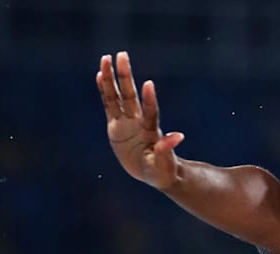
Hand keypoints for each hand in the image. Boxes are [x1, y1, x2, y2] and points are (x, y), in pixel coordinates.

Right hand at [96, 51, 184, 189]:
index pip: (150, 113)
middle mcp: (138, 122)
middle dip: (125, 76)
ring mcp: (127, 122)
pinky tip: (100, 75)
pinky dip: (104, 91)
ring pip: (117, 96)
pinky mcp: (116, 126)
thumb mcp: (163, 164)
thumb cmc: (161, 170)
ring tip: (107, 58)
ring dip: (112, 78)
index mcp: (150, 132)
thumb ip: (166, 150)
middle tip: (122, 55)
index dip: (149, 100)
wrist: (153, 172)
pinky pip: (109, 105)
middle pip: (130, 96)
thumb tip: (179, 136)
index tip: (148, 84)